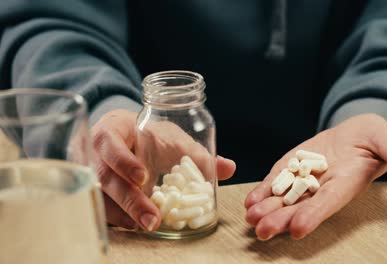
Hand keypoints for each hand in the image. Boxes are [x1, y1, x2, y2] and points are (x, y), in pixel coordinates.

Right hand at [91, 109, 235, 230]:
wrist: (126, 136)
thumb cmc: (150, 135)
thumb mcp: (172, 137)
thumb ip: (198, 154)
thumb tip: (229, 168)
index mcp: (112, 130)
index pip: (108, 142)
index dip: (123, 160)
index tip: (143, 176)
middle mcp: (95, 153)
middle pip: (104, 177)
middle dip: (129, 200)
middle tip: (152, 218)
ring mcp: (89, 174)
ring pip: (100, 197)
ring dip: (123, 214)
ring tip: (147, 226)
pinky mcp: (94, 192)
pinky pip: (101, 208)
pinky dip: (118, 219)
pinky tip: (135, 226)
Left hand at [245, 114, 386, 239]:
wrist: (353, 133)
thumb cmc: (374, 138)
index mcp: (346, 184)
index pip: (329, 203)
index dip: (314, 216)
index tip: (298, 229)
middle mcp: (323, 187)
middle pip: (301, 207)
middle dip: (282, 219)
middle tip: (263, 231)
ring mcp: (304, 179)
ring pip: (284, 198)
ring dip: (267, 209)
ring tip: (251, 218)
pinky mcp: (290, 168)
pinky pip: (275, 182)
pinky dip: (263, 192)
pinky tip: (249, 201)